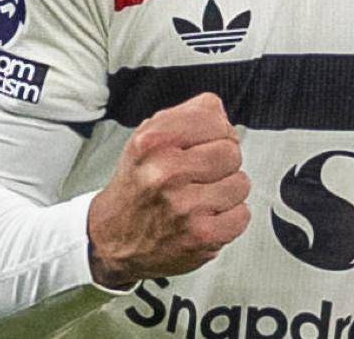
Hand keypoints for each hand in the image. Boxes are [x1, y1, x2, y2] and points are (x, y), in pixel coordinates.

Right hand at [87, 92, 249, 287]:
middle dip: (222, 161)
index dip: (216, 131)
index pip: (215, 119)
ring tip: (203, 195)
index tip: (206, 142)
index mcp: (153, 142)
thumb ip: (188, 114)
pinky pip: (242, 215)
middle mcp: (166, 173)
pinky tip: (208, 215)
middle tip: (202, 172)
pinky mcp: (200, 236)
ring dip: (227, 190)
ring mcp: (185, 207)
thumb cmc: (138, 184)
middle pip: (231, 151)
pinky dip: (230, 216)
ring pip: (240, 183)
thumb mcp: (148, 136)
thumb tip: (222, 114)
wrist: (112, 239)